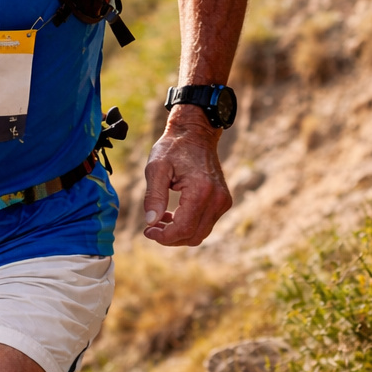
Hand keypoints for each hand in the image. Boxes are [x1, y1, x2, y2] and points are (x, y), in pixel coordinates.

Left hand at [141, 110, 230, 246]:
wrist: (196, 133)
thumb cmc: (173, 147)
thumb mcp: (156, 167)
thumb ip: (154, 195)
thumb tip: (151, 222)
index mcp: (201, 191)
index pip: (184, 228)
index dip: (164, 237)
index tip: (147, 231)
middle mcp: (217, 199)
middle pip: (194, 236)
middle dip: (171, 238)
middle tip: (151, 229)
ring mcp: (223, 201)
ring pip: (201, 233)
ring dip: (179, 233)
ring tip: (160, 220)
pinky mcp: (223, 201)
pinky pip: (205, 223)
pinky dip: (189, 225)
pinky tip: (173, 215)